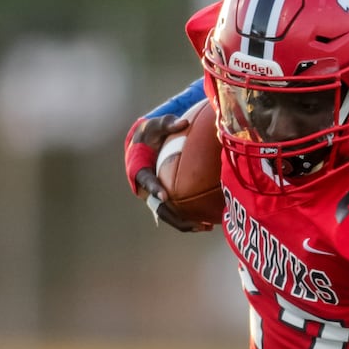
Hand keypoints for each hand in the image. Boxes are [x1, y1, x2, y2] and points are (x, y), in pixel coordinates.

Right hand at [125, 114, 209, 232]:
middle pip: (159, 208)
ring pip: (169, 215)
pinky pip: (177, 212)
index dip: (154, 189)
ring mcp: (155, 196)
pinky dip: (190, 218)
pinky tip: (208, 222)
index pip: (146, 181)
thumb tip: (184, 122)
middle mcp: (146, 188)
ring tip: (206, 227)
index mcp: (140, 170)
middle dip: (176, 217)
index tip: (164, 196)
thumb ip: (167, 124)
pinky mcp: (165, 199)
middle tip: (195, 222)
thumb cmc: (149, 135)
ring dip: (186, 223)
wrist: (140, 145)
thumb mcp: (154, 126)